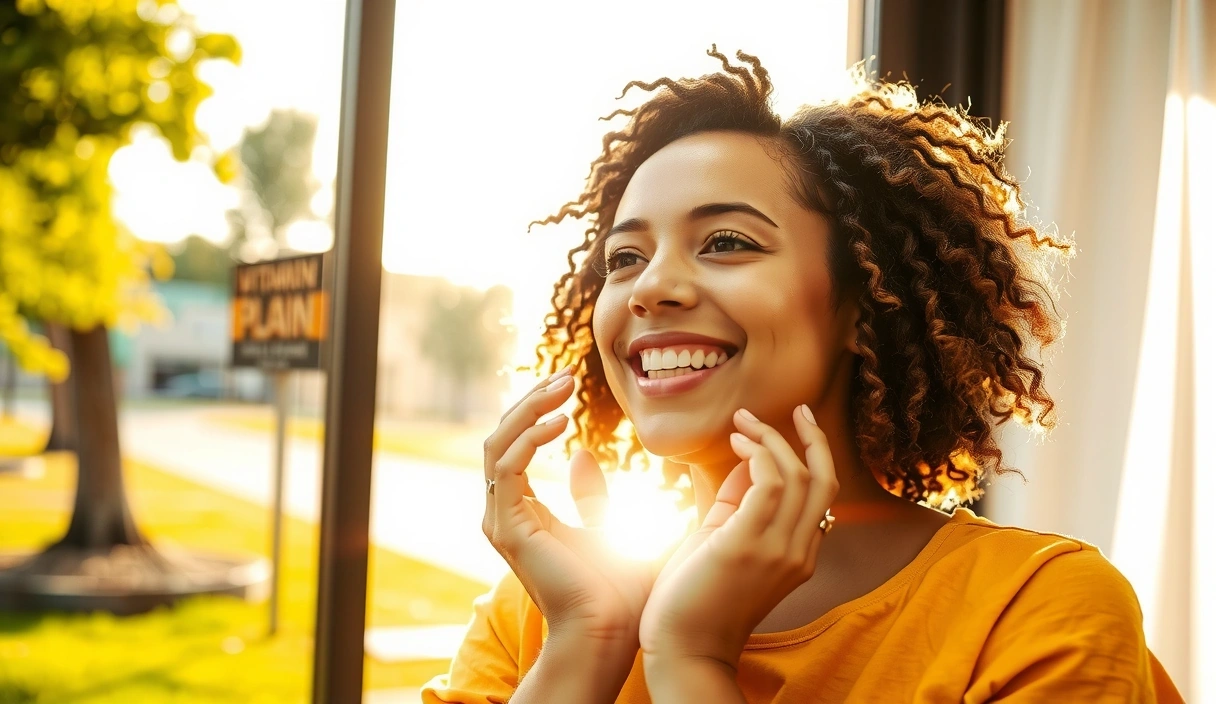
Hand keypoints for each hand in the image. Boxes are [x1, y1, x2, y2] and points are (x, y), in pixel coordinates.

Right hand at [481, 366, 656, 647]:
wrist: (608, 633)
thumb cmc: (615, 591)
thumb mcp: (609, 526)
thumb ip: (591, 495)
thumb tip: (581, 454)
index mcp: (523, 513)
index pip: (516, 444)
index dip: (538, 409)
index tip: (570, 383)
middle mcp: (504, 514)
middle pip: (502, 436)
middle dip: (532, 400)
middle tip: (566, 375)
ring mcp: (501, 521)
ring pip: (498, 444)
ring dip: (530, 410)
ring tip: (565, 388)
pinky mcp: (508, 527)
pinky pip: (506, 468)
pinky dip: (529, 438)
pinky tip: (562, 422)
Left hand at [639, 404, 838, 667]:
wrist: (683, 648)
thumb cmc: (695, 597)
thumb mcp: (724, 541)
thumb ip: (738, 502)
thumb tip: (748, 460)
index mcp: (799, 554)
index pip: (823, 495)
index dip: (812, 454)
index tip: (794, 424)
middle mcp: (798, 552)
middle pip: (824, 479)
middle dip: (811, 437)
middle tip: (791, 409)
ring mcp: (778, 550)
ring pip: (797, 475)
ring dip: (772, 439)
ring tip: (744, 424)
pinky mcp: (749, 546)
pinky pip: (769, 483)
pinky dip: (758, 454)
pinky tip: (737, 444)